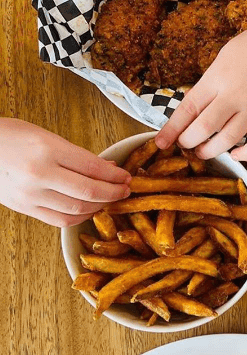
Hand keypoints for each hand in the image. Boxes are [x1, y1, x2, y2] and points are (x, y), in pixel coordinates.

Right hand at [0, 119, 130, 227]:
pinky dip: (81, 216)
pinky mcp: (25, 208)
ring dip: (100, 206)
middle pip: (89, 191)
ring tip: (109, 199)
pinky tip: (90, 209)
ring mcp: (30, 194)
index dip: (114, 175)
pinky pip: (62, 219)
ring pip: (78, 208)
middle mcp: (38, 173)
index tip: (126, 176)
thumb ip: (75, 154)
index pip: (92, 167)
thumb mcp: (43, 135)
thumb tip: (107, 169)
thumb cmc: (8, 137)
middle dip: (114, 192)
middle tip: (125, 190)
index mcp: (45, 149)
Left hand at [155, 20, 246, 161]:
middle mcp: (234, 96)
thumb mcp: (225, 56)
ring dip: (211, 151)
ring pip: (228, 140)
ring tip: (204, 152)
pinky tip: (236, 154)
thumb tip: (199, 104)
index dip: (172, 128)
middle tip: (185, 146)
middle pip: (204, 128)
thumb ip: (212, 81)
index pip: (189, 108)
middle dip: (189, 142)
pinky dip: (246, 154)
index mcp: (217, 78)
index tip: (161, 142)